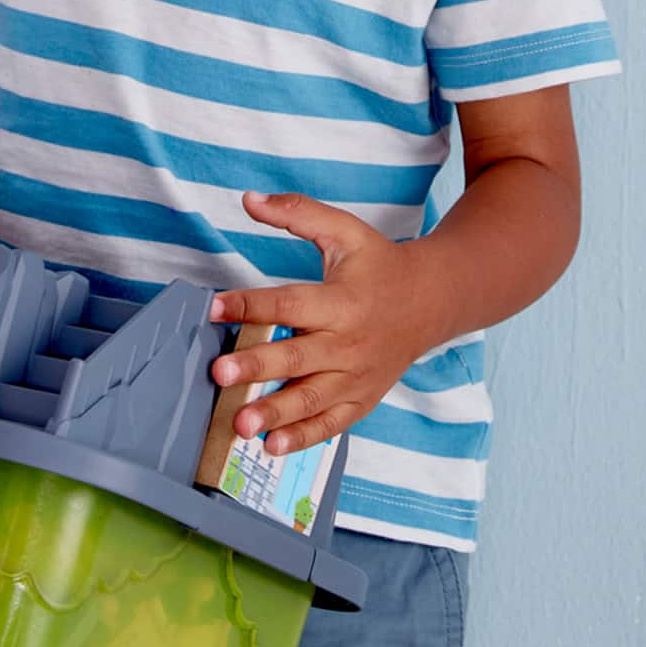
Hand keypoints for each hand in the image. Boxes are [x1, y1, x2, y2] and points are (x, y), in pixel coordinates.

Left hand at [206, 190, 436, 455]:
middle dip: (257, 367)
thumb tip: (249, 199)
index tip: (213, 307)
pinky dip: (302, 438)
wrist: (432, 302)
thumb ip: (298, 213)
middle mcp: (348, 342)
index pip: (289, 304)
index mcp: (341, 301)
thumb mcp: (345, 231)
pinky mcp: (361, 399)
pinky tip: (270, 447)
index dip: (249, 305)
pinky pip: (330, 424)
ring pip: (312, 399)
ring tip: (239, 424)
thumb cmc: (380, 265)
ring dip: (275, 413)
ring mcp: (356, 377)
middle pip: (297, 357)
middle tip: (220, 375)